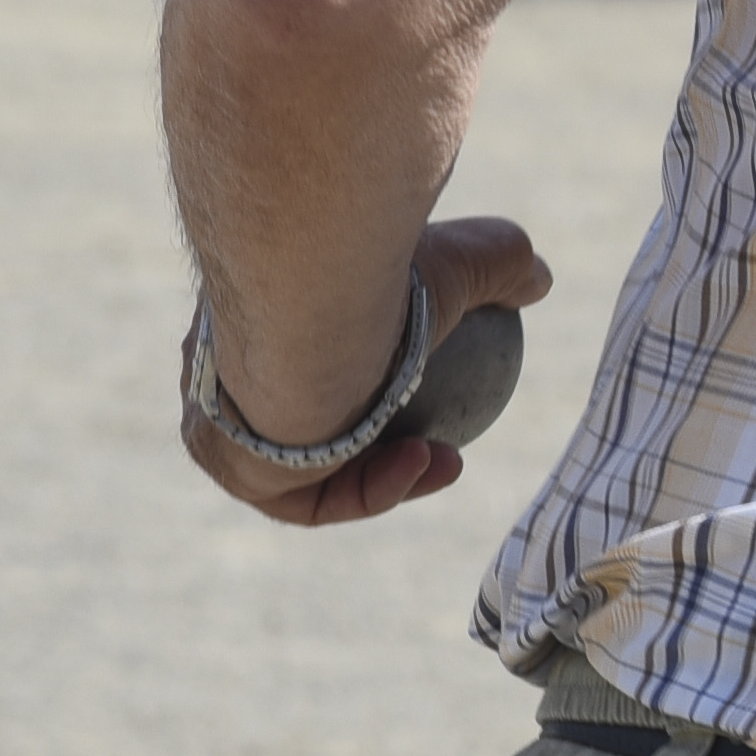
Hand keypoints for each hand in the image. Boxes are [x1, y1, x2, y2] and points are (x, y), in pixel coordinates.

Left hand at [182, 212, 556, 529]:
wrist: (304, 297)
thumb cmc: (374, 269)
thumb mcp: (459, 257)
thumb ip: (497, 267)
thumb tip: (536, 278)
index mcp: (254, 322)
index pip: (310, 364)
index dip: (376, 387)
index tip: (438, 386)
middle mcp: (220, 374)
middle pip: (304, 427)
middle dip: (379, 443)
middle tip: (442, 442)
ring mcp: (219, 424)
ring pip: (306, 471)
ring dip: (382, 473)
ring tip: (444, 459)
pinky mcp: (233, 467)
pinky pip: (308, 497)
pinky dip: (370, 488)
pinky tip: (426, 464)